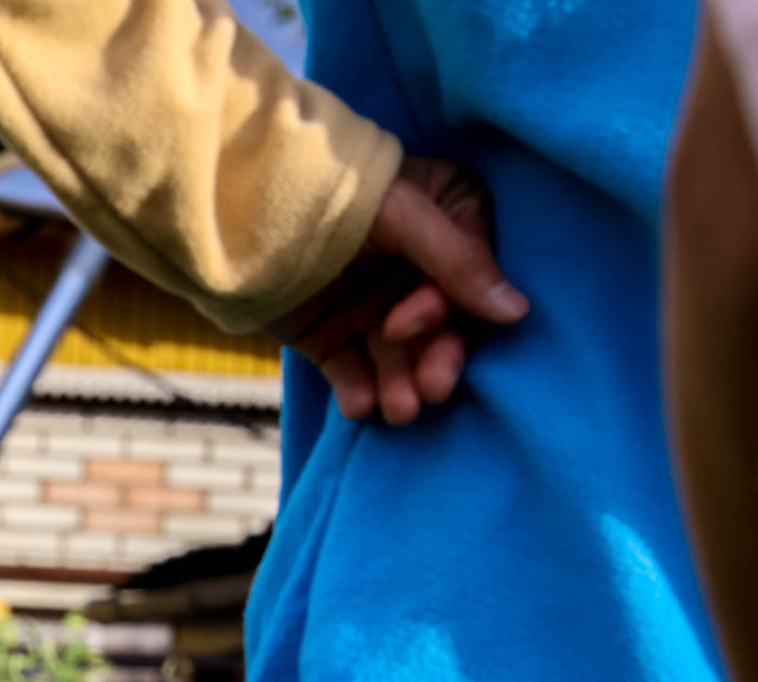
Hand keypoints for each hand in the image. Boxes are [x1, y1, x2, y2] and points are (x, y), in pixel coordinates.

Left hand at [267, 155, 530, 425]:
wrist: (241, 212)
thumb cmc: (332, 194)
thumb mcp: (401, 214)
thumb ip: (458, 260)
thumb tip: (516, 312)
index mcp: (447, 221)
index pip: (466, 278)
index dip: (444, 310)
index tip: (406, 324)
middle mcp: (416, 267)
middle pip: (439, 325)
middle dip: (432, 361)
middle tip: (428, 394)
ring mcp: (374, 304)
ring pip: (398, 356)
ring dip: (400, 385)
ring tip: (397, 411)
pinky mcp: (334, 336)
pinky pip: (353, 371)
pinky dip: (358, 392)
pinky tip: (359, 407)